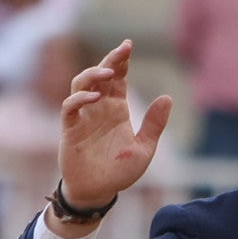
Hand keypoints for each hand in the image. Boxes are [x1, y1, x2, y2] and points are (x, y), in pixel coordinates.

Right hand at [52, 40, 174, 220]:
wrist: (98, 193)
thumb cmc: (119, 172)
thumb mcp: (144, 148)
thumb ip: (154, 124)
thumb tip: (168, 97)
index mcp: (117, 109)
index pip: (118, 78)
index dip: (122, 61)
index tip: (129, 45)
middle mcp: (99, 108)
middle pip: (100, 75)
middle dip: (110, 60)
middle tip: (122, 49)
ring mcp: (83, 117)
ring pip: (81, 85)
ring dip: (93, 74)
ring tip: (109, 72)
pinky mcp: (70, 129)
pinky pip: (69, 107)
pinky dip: (80, 98)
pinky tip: (95, 97)